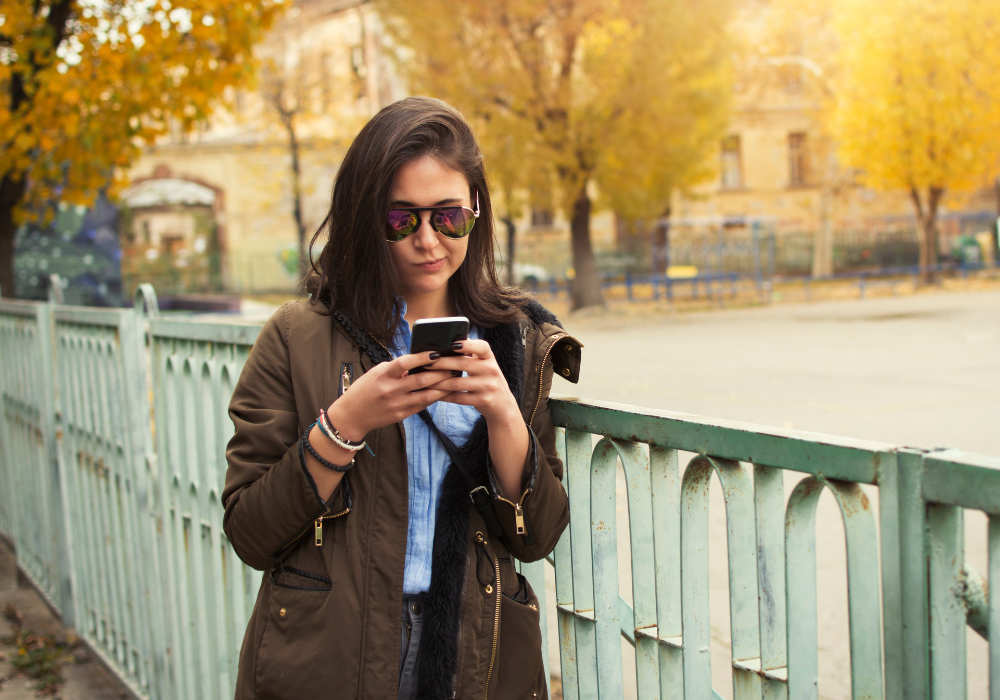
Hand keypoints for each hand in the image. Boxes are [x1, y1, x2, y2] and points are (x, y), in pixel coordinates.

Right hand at [325, 352, 451, 440]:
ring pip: (426, 395)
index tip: (436, 353)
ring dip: (442, 387)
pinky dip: (433, 398)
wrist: (352, 415)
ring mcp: (397, 404)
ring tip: (452, 380)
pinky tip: (441, 392)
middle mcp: (390, 390)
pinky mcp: (401, 415)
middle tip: (452, 366)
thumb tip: (419, 362)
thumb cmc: (364, 390)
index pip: (405, 363)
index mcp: (383, 375)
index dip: (422, 357)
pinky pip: (422, 405)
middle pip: (421, 380)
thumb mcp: (376, 373)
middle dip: (440, 373)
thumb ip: (396, 369)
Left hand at [422, 339, 519, 422]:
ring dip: (438, 381)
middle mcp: (491, 370)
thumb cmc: (486, 380)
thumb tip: (447, 339)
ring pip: (457, 383)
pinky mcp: (482, 401)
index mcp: (490, 358)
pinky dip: (444, 396)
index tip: (451, 344)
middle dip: (442, 362)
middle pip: (463, 364)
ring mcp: (488, 386)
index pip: (482, 347)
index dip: (467, 344)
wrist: (502, 405)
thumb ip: (470, 353)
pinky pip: (458, 398)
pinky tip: (433, 393)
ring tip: (424, 379)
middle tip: (426, 362)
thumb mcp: (484, 364)